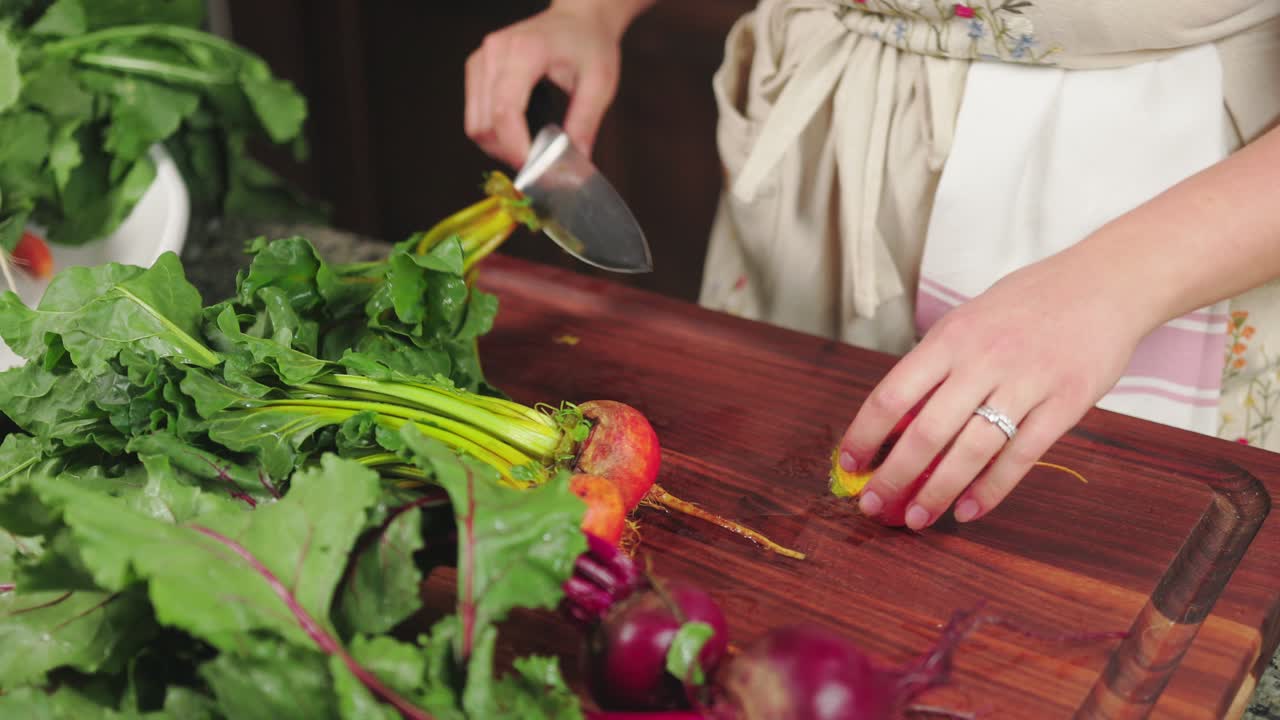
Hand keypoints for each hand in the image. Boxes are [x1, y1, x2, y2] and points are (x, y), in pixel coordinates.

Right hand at [464, 1, 635, 168]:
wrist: (577, 18)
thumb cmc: (590, 44)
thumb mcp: (600, 84)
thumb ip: (585, 124)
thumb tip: (575, 165)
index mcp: (526, 51)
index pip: (506, 111)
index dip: (517, 149)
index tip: (539, 172)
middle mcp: (494, 52)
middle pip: (485, 125)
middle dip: (511, 154)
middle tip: (542, 167)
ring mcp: (481, 60)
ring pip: (476, 126)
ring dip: (501, 149)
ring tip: (532, 151)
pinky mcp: (477, 69)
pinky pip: (475, 117)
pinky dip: (495, 136)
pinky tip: (520, 136)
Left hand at [837, 249, 1151, 529]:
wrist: (1105, 282)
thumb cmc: (1028, 303)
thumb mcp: (970, 319)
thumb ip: (937, 364)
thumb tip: (897, 419)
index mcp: (951, 337)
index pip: (893, 393)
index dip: (865, 434)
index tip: (849, 463)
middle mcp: (984, 359)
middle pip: (927, 430)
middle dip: (894, 475)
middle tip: (872, 505)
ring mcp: (1027, 381)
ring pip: (971, 450)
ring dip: (938, 492)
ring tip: (918, 519)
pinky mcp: (1066, 403)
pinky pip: (1021, 456)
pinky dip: (991, 489)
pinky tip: (968, 511)